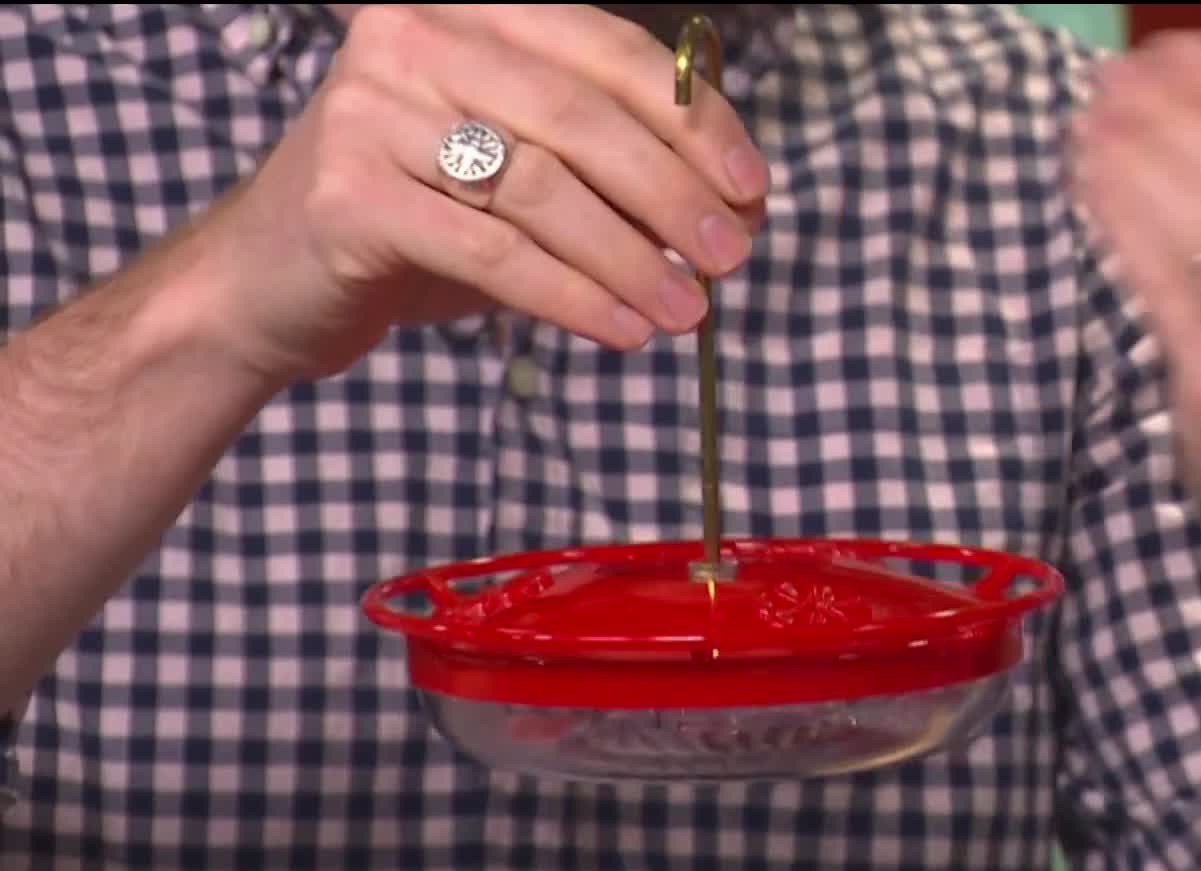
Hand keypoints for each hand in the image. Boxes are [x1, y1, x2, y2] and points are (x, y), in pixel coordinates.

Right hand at [199, 4, 766, 386]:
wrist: (269, 284)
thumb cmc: (419, 225)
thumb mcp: (520, 177)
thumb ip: (614, 175)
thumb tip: (739, 209)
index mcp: (466, 13)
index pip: (607, 50)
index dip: (692, 120)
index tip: (753, 188)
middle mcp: (411, 40)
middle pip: (581, 117)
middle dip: (673, 194)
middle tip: (733, 256)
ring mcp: (370, 113)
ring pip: (542, 188)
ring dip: (632, 258)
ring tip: (688, 311)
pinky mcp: (349, 197)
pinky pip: (493, 252)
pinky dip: (573, 297)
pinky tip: (623, 331)